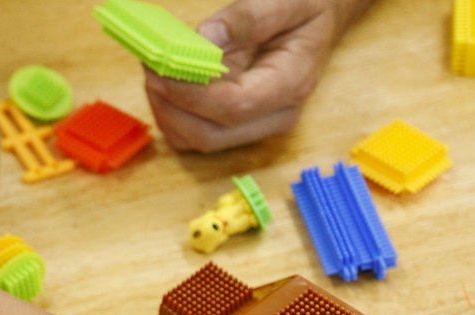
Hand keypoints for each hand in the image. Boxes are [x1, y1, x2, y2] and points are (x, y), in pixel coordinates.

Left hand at [144, 0, 375, 151]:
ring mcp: (257, 127)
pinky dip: (175, 116)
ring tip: (154, 75)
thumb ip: (248, 17)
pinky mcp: (239, 127)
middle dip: (172, 108)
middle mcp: (274, 117)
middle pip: (211, 135)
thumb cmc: (310, 5)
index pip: (232, 107)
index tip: (160, 70)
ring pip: (199, 141)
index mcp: (290, 85)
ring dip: (169, 114)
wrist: (324, 16)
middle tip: (150, 71)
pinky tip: (167, 86)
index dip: (191, 94)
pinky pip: (198, 135)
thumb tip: (203, 41)